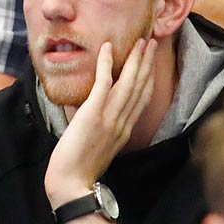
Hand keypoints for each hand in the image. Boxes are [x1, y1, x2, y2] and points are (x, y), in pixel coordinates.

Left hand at [43, 39, 157, 205]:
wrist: (72, 183)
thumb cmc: (80, 169)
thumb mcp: (100, 147)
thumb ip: (105, 130)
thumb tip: (96, 116)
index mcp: (125, 130)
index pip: (142, 99)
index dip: (149, 78)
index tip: (152, 62)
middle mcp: (123, 122)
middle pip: (140, 86)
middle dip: (147, 63)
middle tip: (151, 42)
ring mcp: (110, 117)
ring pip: (128, 82)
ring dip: (135, 59)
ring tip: (139, 41)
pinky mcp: (93, 113)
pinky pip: (104, 83)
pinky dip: (107, 63)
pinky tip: (107, 48)